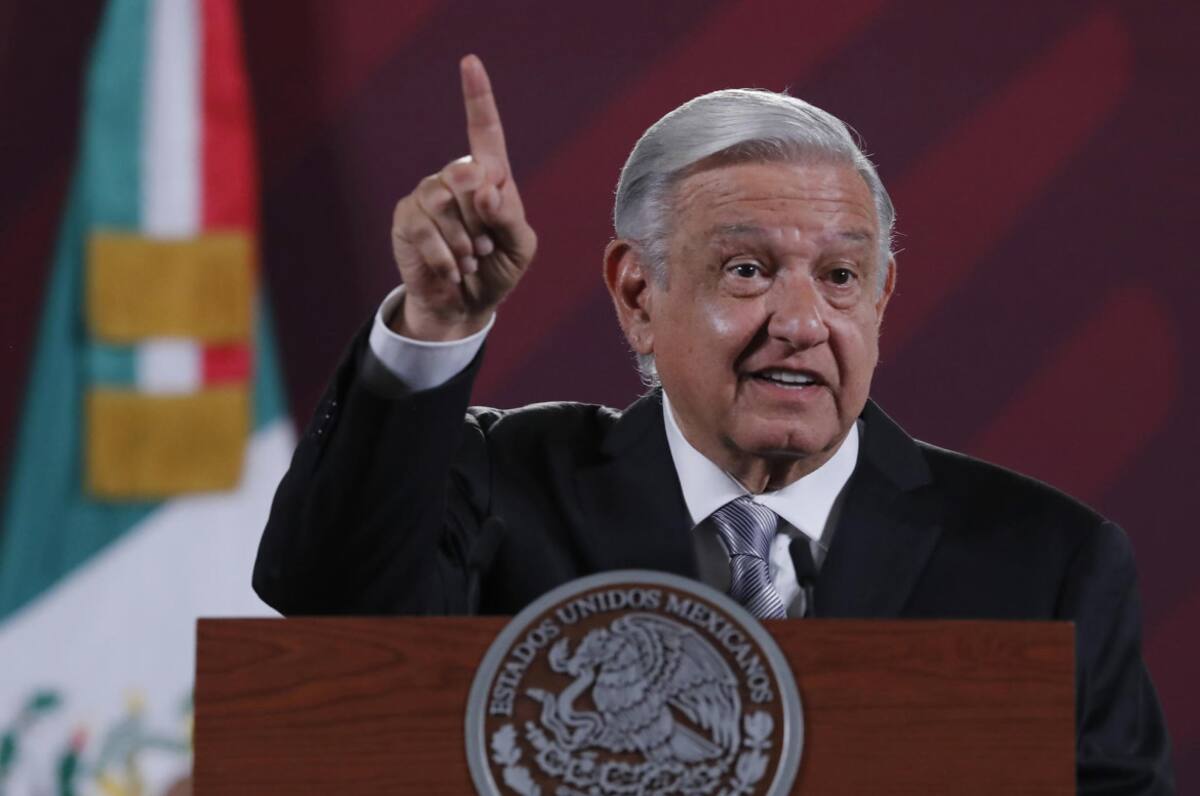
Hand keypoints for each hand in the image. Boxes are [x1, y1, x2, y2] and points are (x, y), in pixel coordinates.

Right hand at [389, 55, 536, 340]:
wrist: (464, 306)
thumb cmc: (496, 270)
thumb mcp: (519, 247)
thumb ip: (509, 216)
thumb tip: (484, 187)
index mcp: (491, 178)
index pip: (485, 131)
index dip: (477, 96)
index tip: (470, 62)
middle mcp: (457, 179)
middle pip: (468, 175)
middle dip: (481, 219)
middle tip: (484, 246)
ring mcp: (428, 196)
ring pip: (443, 202)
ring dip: (463, 240)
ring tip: (469, 259)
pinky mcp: (407, 218)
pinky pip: (424, 227)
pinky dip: (444, 255)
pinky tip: (452, 270)